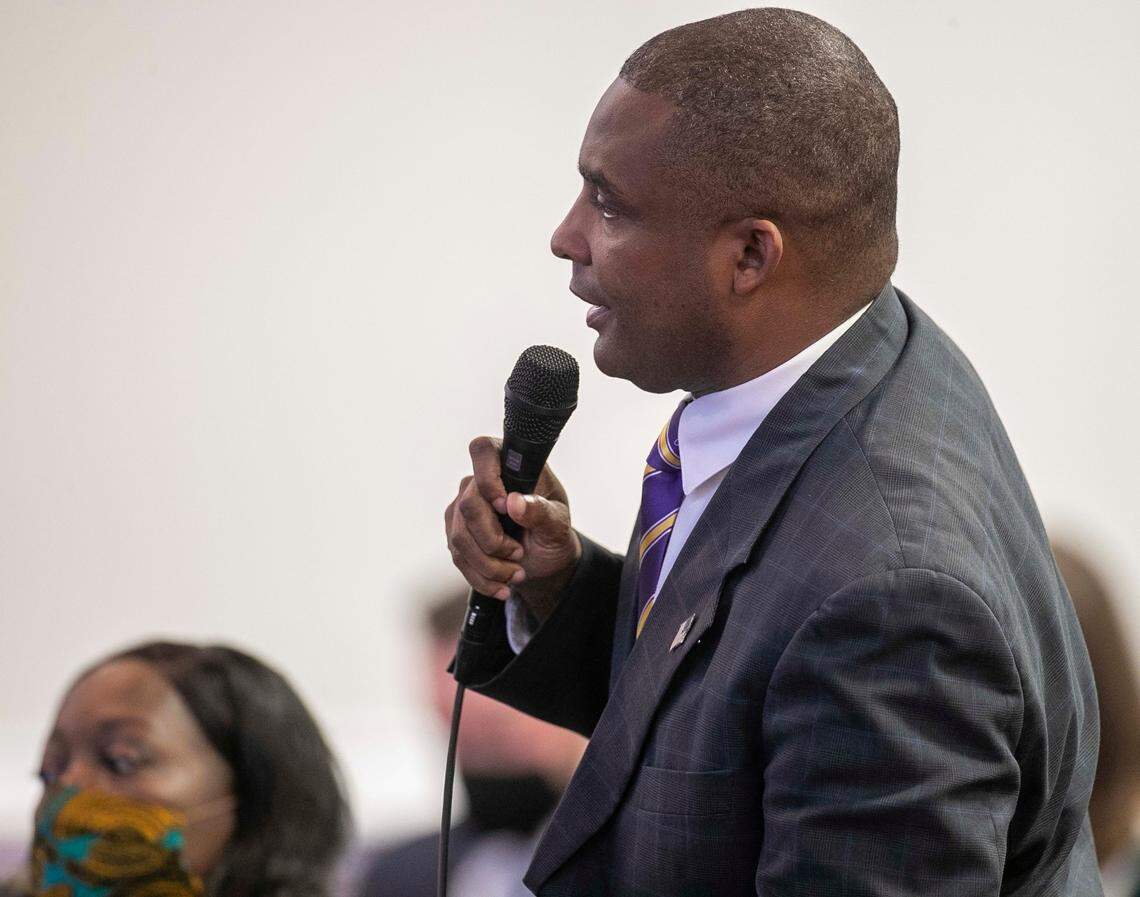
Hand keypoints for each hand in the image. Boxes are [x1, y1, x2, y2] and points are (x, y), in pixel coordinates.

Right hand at [445, 436, 580, 618]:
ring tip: (516, 574)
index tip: (505, 506)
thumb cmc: (552, 530)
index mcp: (509, 465)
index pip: (483, 451)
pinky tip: (501, 586)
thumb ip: (541, 511)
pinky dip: (481, 577)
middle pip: (469, 505)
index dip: (488, 478)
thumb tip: (514, 502)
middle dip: (494, 540)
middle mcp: (479, 481)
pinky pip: (458, 556)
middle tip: (519, 554)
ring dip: (489, 565)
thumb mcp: (558, 523)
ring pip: (460, 536)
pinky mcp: (456, 531)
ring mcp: (463, 506)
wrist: (542, 557)